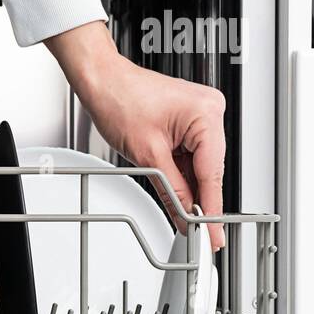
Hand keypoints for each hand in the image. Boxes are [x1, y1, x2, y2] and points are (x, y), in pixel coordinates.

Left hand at [46, 22, 226, 250]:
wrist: (100, 80)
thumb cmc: (118, 99)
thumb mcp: (147, 154)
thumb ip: (172, 190)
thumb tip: (186, 215)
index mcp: (206, 113)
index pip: (212, 172)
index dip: (211, 208)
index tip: (213, 233)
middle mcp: (210, 111)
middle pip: (209, 169)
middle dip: (201, 200)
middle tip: (201, 232)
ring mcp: (200, 115)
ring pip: (199, 165)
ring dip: (190, 187)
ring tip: (185, 214)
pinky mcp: (188, 120)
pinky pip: (190, 155)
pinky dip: (182, 174)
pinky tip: (178, 192)